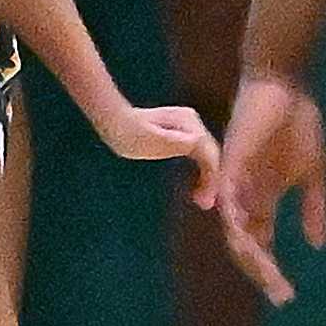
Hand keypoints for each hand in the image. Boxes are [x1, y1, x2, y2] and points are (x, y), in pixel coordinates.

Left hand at [93, 102, 219, 199]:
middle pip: (210, 153)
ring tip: (202, 201)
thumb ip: (171, 141)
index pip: (208, 151)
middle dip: (212, 179)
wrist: (114, 122)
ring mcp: (189, 126)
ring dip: (208, 177)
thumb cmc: (126, 132)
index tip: (207, 199)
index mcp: (186, 121)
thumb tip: (195, 141)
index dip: (212, 176)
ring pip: (206, 156)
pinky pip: (198, 156)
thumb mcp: (146, 139)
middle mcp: (192, 121)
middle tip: (205, 204)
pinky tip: (197, 189)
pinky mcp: (183, 133)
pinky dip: (201, 171)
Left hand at [213, 72, 325, 307]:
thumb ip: (314, 208)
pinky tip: (249, 240)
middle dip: (261, 270)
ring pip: (234, 227)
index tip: (287, 295)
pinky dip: (236, 219)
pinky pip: (226, 197)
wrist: (285, 86)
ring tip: (269, 275)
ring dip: (251, 253)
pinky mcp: (229, 162)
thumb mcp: (313, 173)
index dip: (270, 269)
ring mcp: (235, 180)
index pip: (260, 242)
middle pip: (245, 242)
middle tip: (279, 295)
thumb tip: (317, 245)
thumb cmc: (297, 124)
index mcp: (263, 199)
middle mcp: (244, 195)